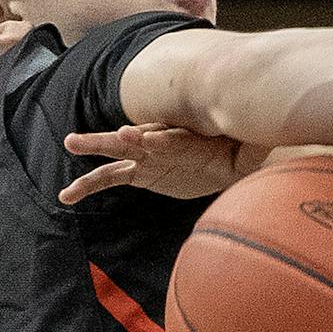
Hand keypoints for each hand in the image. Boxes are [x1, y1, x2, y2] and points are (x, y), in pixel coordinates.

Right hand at [58, 124, 268, 204]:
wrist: (228, 158)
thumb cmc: (238, 150)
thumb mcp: (248, 149)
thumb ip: (252, 144)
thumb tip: (266, 135)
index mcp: (184, 138)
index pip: (166, 136)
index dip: (152, 137)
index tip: (136, 136)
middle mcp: (160, 144)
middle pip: (135, 140)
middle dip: (115, 139)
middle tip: (85, 139)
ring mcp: (146, 158)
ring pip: (116, 155)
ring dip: (94, 150)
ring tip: (69, 145)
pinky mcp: (140, 173)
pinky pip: (109, 179)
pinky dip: (89, 186)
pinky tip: (66, 196)